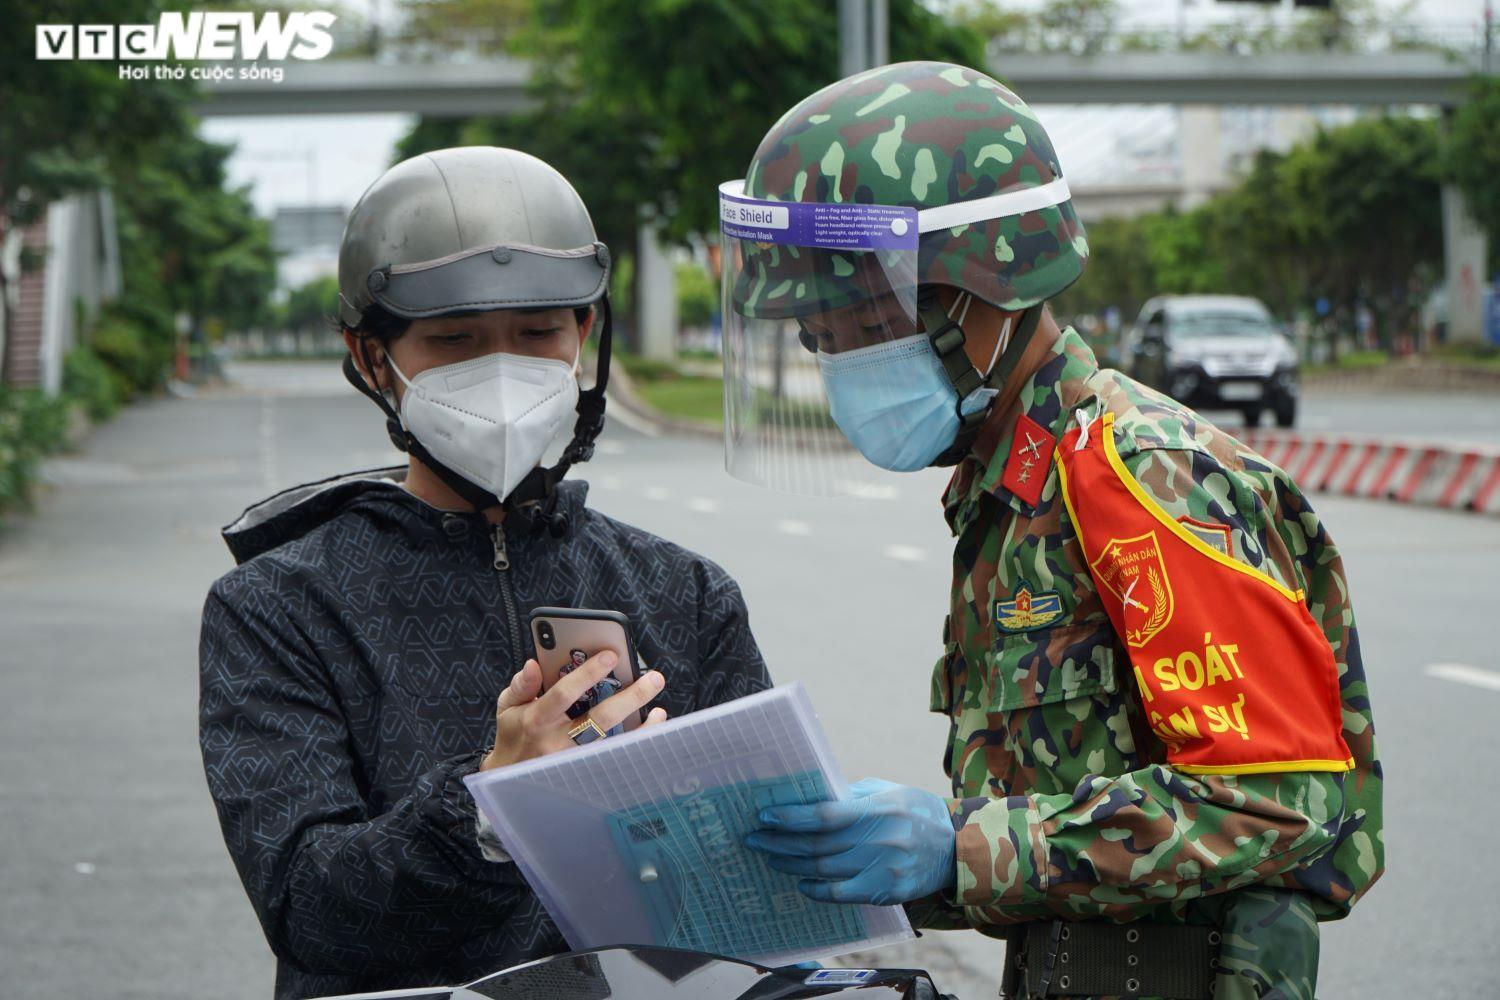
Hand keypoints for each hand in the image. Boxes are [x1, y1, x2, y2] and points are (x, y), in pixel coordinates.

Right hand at [479, 652, 666, 770]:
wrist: (509, 781)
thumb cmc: (514, 736)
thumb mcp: (508, 708)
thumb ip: (522, 685)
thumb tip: (534, 664)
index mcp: (537, 720)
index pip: (565, 693)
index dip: (588, 673)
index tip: (612, 654)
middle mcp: (557, 743)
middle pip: (600, 719)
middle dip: (630, 697)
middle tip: (654, 678)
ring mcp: (574, 763)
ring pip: (615, 745)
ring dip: (641, 728)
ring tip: (659, 709)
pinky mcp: (585, 775)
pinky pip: (617, 760)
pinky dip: (637, 744)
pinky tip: (652, 728)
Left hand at [744, 778, 956, 905]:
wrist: (956, 846)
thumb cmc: (915, 811)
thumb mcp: (887, 792)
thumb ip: (850, 796)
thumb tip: (808, 799)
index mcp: (878, 809)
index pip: (825, 815)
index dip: (791, 818)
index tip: (765, 817)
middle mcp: (880, 840)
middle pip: (818, 845)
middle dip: (780, 842)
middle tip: (755, 839)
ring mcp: (883, 869)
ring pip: (824, 869)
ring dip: (791, 864)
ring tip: (770, 857)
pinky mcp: (886, 891)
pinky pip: (841, 894)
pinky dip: (816, 888)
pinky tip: (800, 882)